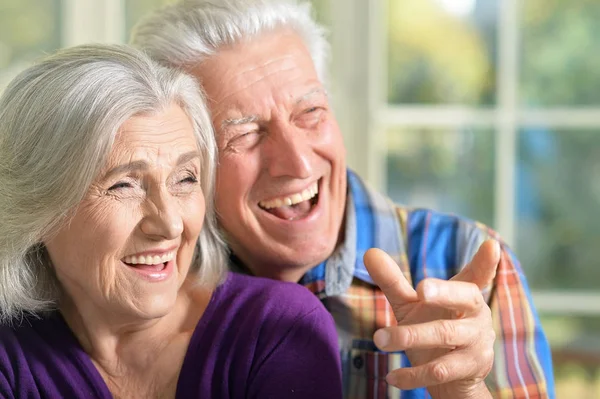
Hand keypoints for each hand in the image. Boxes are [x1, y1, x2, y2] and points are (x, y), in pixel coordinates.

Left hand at [363, 240, 499, 398]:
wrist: (453, 378)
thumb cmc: (433, 327)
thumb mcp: (412, 304)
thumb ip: (393, 280)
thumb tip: (368, 252)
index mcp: (465, 294)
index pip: (478, 274)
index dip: (485, 262)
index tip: (491, 246)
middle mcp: (477, 314)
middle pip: (464, 299)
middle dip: (443, 292)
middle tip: (421, 289)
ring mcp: (476, 342)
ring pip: (444, 334)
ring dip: (408, 336)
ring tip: (379, 339)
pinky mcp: (469, 368)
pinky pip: (439, 370)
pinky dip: (412, 374)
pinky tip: (392, 377)